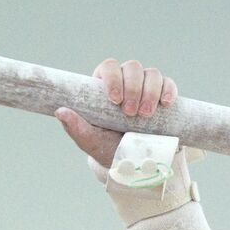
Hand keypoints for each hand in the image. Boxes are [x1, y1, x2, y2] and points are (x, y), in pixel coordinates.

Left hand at [55, 58, 178, 167]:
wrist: (134, 163)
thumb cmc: (107, 148)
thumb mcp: (91, 141)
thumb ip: (76, 128)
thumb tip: (60, 111)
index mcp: (104, 86)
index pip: (108, 67)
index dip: (113, 78)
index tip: (115, 100)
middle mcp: (126, 81)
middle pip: (133, 67)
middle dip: (133, 88)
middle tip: (130, 113)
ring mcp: (146, 86)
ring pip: (152, 74)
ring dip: (150, 92)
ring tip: (146, 115)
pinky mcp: (163, 94)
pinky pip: (168, 83)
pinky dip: (168, 91)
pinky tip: (166, 104)